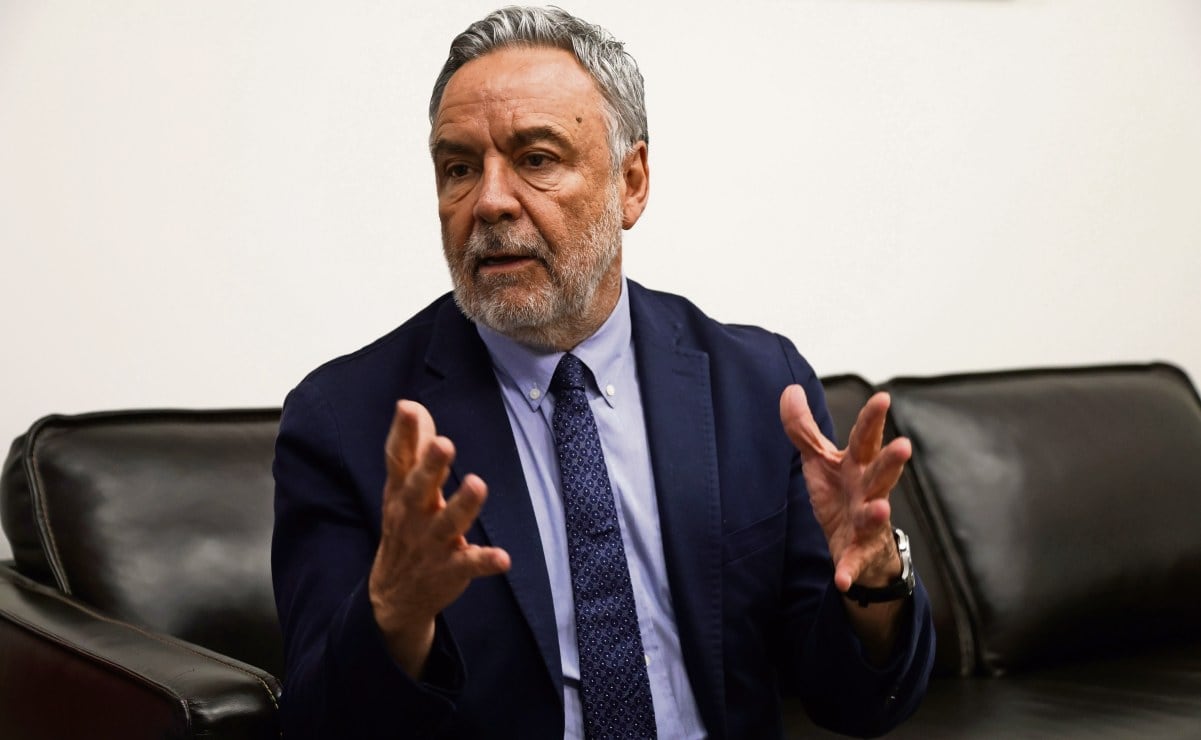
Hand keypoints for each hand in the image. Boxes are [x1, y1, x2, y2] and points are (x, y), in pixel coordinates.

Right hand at [368, 400, 510, 677]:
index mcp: (402, 492)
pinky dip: (485, 561)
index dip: (402, 433)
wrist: (393, 596)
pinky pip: (470, 564)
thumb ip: (411, 447)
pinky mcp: (451, 569)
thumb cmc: (404, 527)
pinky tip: (502, 558)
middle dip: (431, 466)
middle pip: (420, 487)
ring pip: (448, 522)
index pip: (399, 459)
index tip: (406, 407)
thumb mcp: (402, 488)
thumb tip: (410, 404)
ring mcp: (432, 543)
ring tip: (477, 484)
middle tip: (444, 443)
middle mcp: (414, 515)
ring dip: (463, 505)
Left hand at [779, 384, 910, 592]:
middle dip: (892, 461)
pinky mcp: (857, 553)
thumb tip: (790, 389)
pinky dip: (849, 571)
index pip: (865, 438)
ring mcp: (866, 523)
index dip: (872, 419)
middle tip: (904, 446)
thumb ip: (804, 428)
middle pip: (881, 473)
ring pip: (875, 516)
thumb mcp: (820, 460)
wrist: (855, 543)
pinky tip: (842, 579)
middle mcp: (867, 490)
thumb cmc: (841, 492)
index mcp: (857, 465)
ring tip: (882, 508)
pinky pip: (853, 563)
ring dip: (878, 513)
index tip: (883, 398)